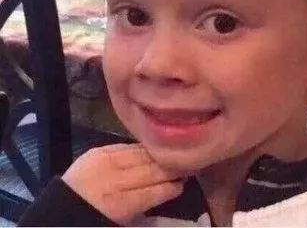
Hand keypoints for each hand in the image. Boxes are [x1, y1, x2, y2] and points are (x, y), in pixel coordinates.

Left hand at [62, 143, 188, 224]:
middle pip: (150, 170)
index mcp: (119, 204)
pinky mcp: (99, 151)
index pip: (153, 192)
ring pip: (141, 155)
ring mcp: (106, 162)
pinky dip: (142, 149)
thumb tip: (167, 188)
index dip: (171, 187)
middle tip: (187, 165)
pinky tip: (153, 149)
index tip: (184, 183)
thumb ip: (142, 202)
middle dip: (170, 168)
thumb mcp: (120, 219)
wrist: (60, 209)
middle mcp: (114, 180)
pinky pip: (127, 146)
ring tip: (173, 155)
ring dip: (159, 155)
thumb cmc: (93, 218)